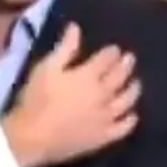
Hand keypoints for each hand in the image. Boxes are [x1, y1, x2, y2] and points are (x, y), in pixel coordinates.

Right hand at [2, 25, 140, 166]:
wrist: (31, 138)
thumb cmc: (35, 100)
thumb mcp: (46, 69)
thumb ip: (64, 49)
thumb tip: (76, 28)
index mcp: (88, 76)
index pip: (107, 59)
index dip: (112, 52)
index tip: (114, 49)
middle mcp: (102, 94)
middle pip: (120, 76)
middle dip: (126, 65)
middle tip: (130, 59)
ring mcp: (105, 117)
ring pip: (127, 100)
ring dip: (133, 90)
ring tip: (135, 84)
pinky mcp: (103, 136)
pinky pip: (123, 127)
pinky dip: (130, 120)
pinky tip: (132, 116)